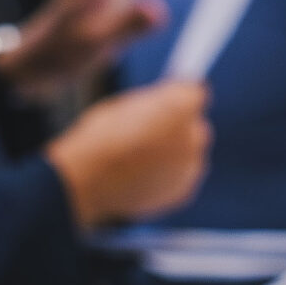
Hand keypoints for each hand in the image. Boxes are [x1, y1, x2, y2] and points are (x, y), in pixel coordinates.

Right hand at [45, 79, 210, 227]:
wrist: (89, 179)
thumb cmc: (100, 138)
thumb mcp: (125, 105)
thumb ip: (153, 103)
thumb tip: (163, 102)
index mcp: (181, 106)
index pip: (195, 93)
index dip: (178, 96)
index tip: (166, 102)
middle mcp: (195, 135)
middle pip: (195, 126)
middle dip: (177, 127)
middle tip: (149, 133)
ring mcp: (190, 166)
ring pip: (188, 154)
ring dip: (173, 153)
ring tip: (140, 159)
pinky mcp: (183, 191)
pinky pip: (180, 177)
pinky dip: (167, 176)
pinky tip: (142, 176)